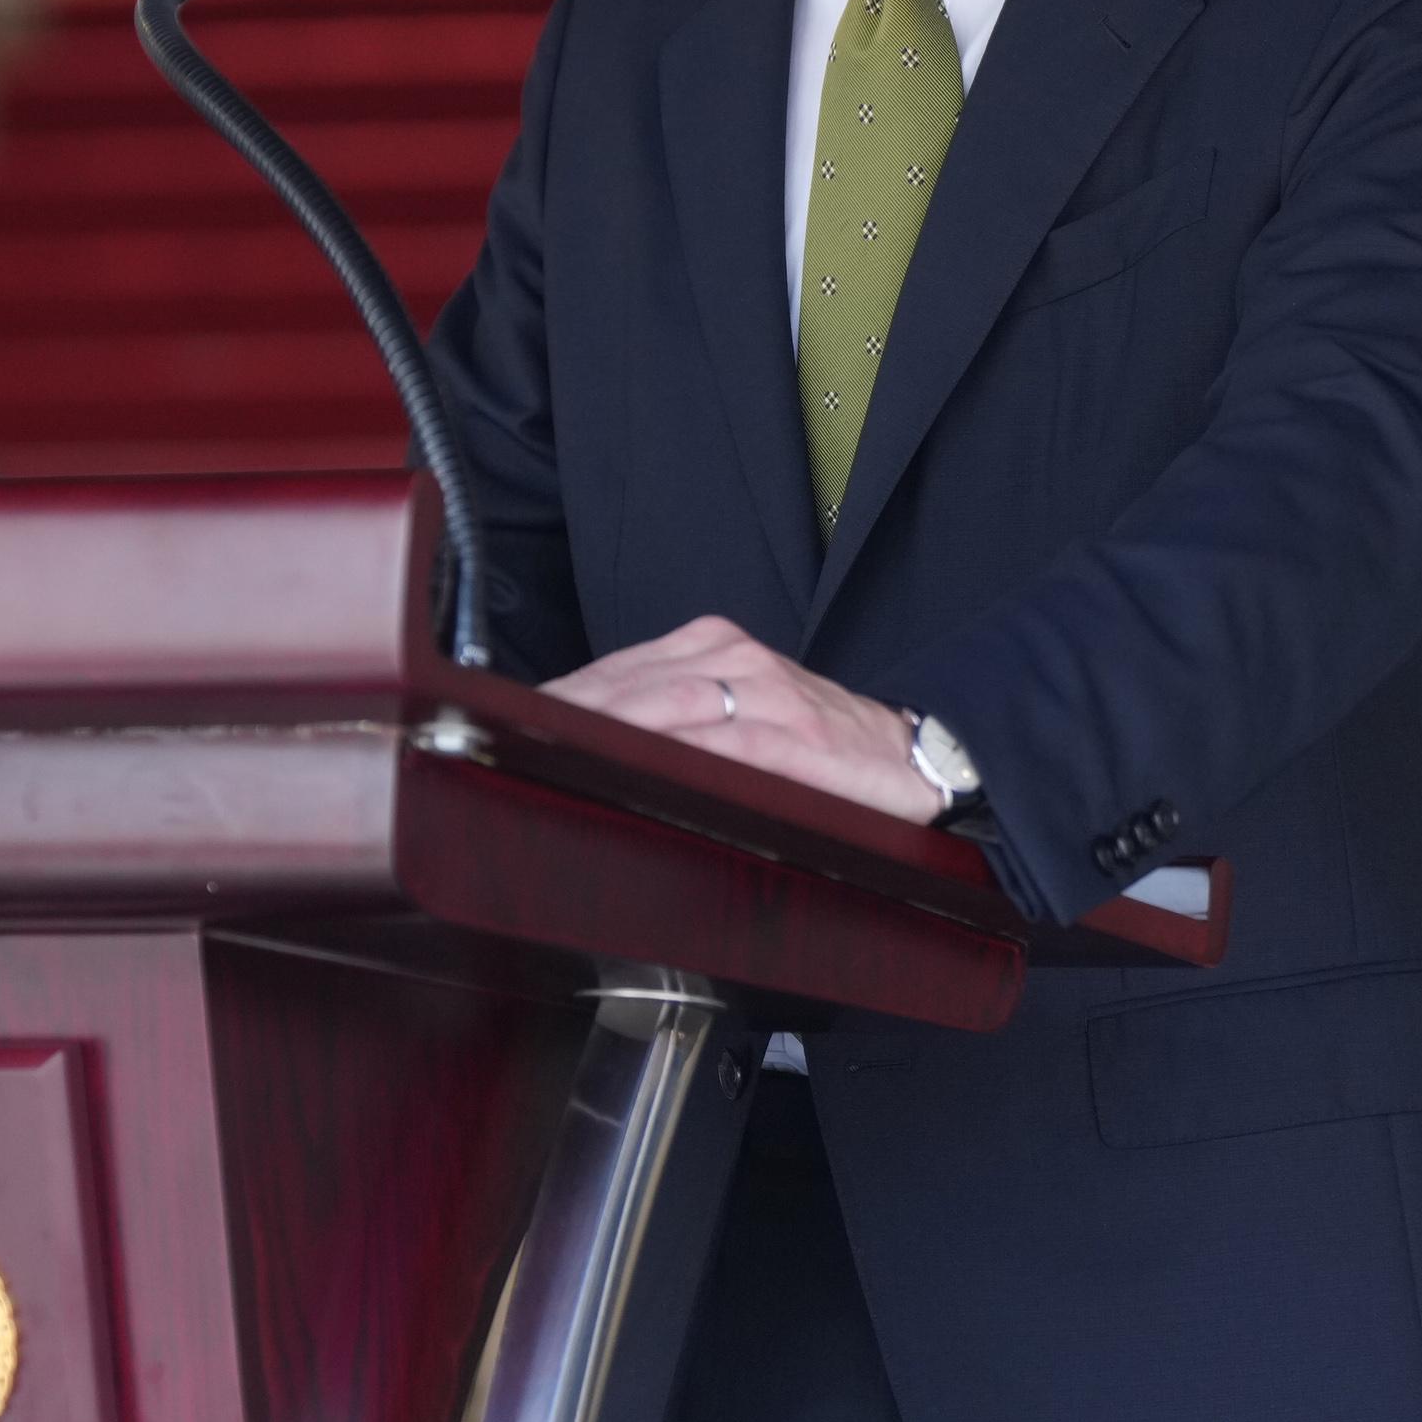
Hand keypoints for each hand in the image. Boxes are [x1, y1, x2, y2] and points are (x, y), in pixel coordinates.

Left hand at [543, 615, 938, 823]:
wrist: (912, 757)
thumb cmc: (819, 747)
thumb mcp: (739, 716)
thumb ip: (676, 722)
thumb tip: (586, 751)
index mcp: (712, 646)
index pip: (616, 671)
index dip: (560, 702)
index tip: (509, 725)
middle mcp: (734, 657)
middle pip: (628, 688)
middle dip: (565, 721)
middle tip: (508, 746)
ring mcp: (764, 693)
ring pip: (664, 709)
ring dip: (604, 736)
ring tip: (553, 758)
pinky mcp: (793, 736)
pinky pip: (723, 747)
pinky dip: (676, 761)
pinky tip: (638, 775)